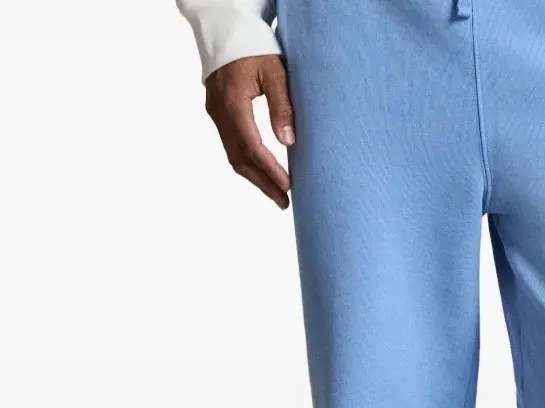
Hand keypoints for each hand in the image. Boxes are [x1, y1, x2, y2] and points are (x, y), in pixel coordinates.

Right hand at [205, 55, 294, 209]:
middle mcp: (219, 112)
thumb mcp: (275, 72)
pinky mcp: (219, 113)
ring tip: (277, 195)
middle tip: (284, 202)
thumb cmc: (254, 46)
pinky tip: (263, 173)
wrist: (226, 27)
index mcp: (232, 103)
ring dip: (255, 177)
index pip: (251, 146)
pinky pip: (231, 145)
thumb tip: (288, 141)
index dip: (270, 170)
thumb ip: (282, 106)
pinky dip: (248, 163)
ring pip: (233, 155)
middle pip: (239, 159)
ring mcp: (216, 114)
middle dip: (263, 183)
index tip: (287, 186)